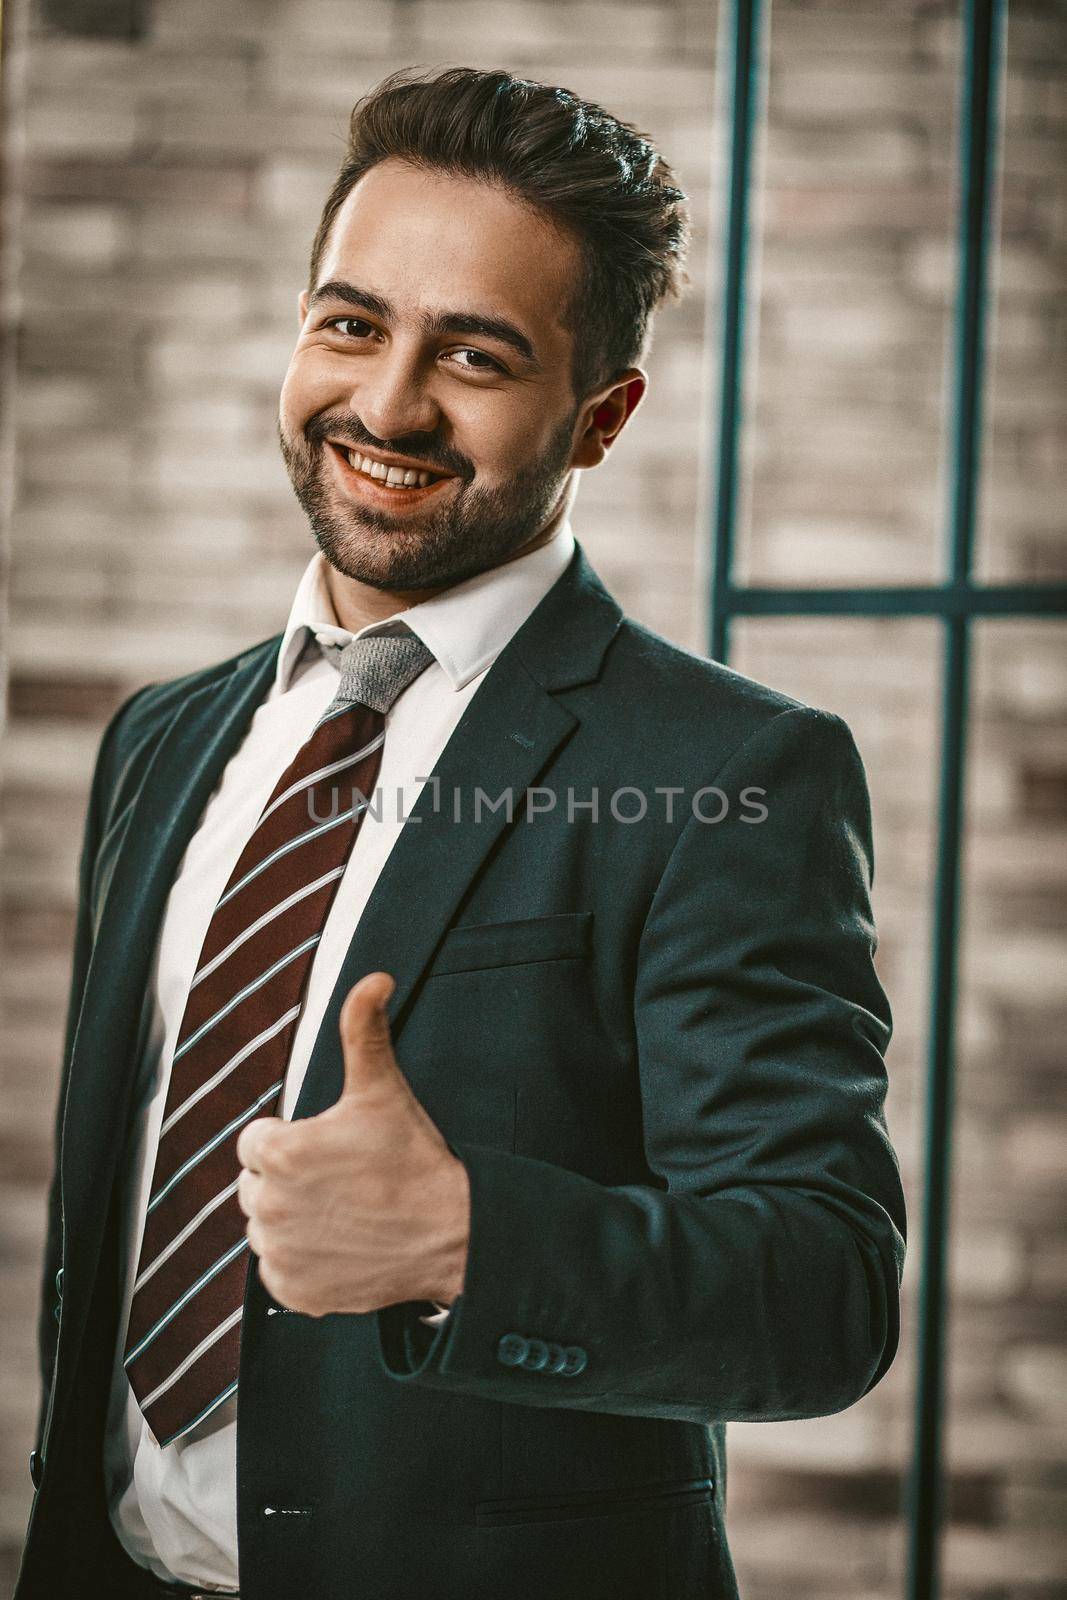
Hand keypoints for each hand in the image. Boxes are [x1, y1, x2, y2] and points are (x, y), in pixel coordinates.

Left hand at [235, 972, 469, 1317]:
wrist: (452, 1234)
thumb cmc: (414, 1159)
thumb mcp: (382, 1089)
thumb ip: (362, 1029)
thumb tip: (373, 978)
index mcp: (277, 1152)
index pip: (256, 1142)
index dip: (294, 1140)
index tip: (331, 1149)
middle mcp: (266, 1206)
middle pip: (257, 1185)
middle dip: (290, 1180)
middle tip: (343, 1180)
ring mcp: (279, 1253)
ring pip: (267, 1227)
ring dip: (295, 1220)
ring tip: (344, 1212)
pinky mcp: (292, 1292)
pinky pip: (279, 1269)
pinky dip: (303, 1262)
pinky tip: (341, 1245)